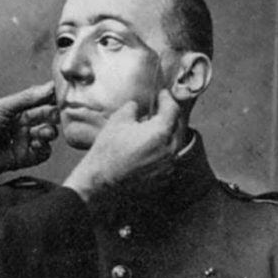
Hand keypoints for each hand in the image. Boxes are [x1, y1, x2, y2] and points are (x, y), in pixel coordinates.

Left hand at [0, 82, 60, 191]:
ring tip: (46, 132)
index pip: (38, 102)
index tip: (62, 95)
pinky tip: (38, 144)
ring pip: (46, 135)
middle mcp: (20, 125)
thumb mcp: (1, 107)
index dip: (50, 99)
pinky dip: (44, 148)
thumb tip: (48, 87)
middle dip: (53, 115)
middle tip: (57, 114)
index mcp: (14, 111)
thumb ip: (26, 98)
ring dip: (50, 132)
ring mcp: (22, 142)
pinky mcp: (22, 158)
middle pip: (45, 118)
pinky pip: (42, 153)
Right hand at [61, 90, 179, 204]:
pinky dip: (162, 151)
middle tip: (158, 110)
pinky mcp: (164, 178)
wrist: (100, 183)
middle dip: (168, 116)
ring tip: (152, 131)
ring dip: (166, 134)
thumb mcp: (117, 121)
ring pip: (174, 143)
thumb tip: (138, 107)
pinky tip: (148, 150)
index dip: (167, 99)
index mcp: (160, 133)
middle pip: (177, 126)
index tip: (162, 94)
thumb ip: (132, 108)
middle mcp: (170, 150)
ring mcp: (169, 166)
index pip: (172, 109)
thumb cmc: (107, 150)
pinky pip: (169, 159)